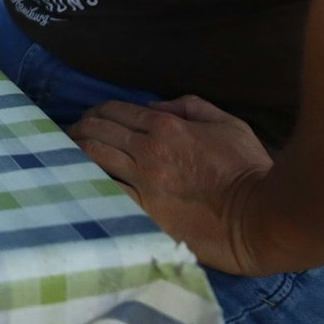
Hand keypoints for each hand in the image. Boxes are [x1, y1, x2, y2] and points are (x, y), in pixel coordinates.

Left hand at [67, 95, 273, 273]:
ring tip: (61, 154)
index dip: (95, 112)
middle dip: (77, 128)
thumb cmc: (250, 169)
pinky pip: (104, 192)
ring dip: (73, 152)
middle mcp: (148, 150)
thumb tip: (158, 105)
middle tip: (66, 134)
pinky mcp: (144, 212)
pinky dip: (87, 183)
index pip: (116, 111)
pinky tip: (74, 182)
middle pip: (97, 130)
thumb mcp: (228, 124)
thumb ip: (191, 107)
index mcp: (167, 125)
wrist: (262, 218)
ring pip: (92, 157)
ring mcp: (144, 182)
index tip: (86, 118)